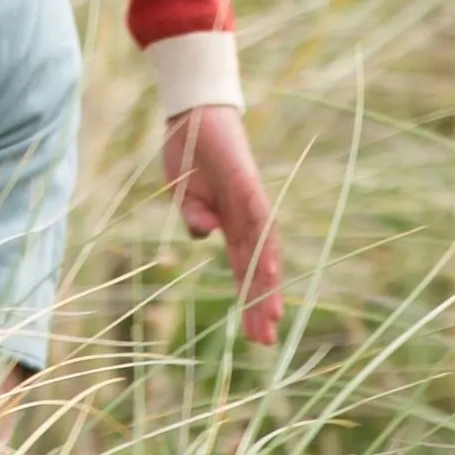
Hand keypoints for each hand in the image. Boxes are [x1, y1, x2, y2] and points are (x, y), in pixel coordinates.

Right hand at [162, 105, 283, 345]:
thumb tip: (204, 234)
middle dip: (260, 304)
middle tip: (264, 342)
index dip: (248, 300)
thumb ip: (194, 217)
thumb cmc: (189, 152)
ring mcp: (249, 201)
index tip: (253, 334)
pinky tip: (269, 267)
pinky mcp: (247, 183)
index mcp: (229, 223)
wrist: (191, 112)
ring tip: (270, 316)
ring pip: (264, 250)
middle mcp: (245, 217)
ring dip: (267, 283)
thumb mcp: (183, 194)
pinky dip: (265, 244)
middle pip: (257, 267)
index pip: (243, 269)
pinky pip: (260, 217)